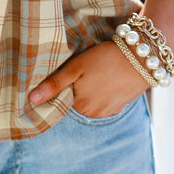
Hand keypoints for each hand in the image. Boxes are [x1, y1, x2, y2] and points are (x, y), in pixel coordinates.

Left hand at [29, 39, 147, 117]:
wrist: (142, 58)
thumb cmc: (105, 59)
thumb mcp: (76, 67)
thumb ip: (53, 84)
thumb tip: (31, 100)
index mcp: (79, 106)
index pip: (61, 100)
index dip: (62, 86)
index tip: (68, 73)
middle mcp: (93, 114)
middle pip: (76, 102)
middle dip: (76, 88)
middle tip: (84, 70)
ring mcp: (108, 112)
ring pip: (90, 102)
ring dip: (90, 91)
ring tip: (96, 73)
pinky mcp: (120, 106)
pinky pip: (104, 101)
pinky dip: (103, 92)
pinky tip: (106, 78)